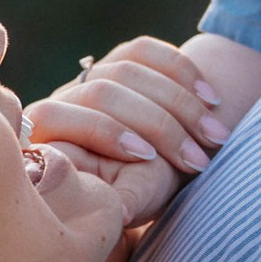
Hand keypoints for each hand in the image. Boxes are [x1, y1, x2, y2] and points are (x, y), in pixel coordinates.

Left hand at [20, 37, 231, 223]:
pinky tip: (211, 99)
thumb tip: (118, 211)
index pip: (57, 115)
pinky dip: (182, 71)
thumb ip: (117, 200)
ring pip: (127, 70)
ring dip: (181, 104)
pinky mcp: (119, 59)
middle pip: (102, 91)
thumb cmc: (127, 198)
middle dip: (157, 125)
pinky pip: (145, 51)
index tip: (148, 157)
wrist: (147, 176)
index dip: (104, 133)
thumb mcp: (120, 205)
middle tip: (197, 159)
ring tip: (216, 137)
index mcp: (43, 136)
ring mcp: (91, 75)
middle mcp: (62, 99)